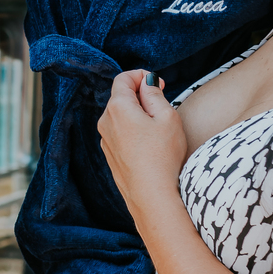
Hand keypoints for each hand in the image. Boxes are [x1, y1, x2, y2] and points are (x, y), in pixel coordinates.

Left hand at [98, 69, 188, 213]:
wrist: (153, 197)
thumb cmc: (163, 155)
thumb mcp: (167, 117)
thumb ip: (154, 94)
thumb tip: (146, 83)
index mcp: (117, 108)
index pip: (123, 79)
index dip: (141, 76)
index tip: (159, 84)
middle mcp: (105, 122)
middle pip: (120, 97)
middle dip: (140, 95)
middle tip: (162, 105)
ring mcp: (105, 141)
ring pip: (120, 117)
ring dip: (137, 115)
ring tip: (158, 130)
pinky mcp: (110, 156)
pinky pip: (120, 134)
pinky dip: (133, 131)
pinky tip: (150, 146)